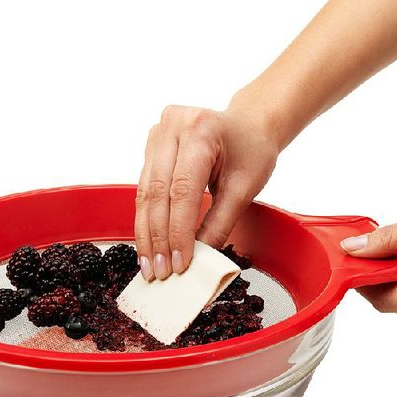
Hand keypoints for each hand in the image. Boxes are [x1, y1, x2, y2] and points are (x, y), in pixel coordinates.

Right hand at [135, 105, 278, 279]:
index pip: (182, 190)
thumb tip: (198, 260)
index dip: (178, 231)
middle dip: (158, 237)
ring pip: (144, 193)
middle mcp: (172, 126)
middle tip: (160, 272)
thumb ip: (220, 224)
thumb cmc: (252, 150)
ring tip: (150, 266)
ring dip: (146, 233)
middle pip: (157, 192)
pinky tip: (148, 245)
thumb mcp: (244, 188)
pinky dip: (146, 220)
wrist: (249, 124)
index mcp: (201, 130)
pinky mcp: (150, 146)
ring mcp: (157, 134)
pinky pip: (143, 188)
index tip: (179, 263)